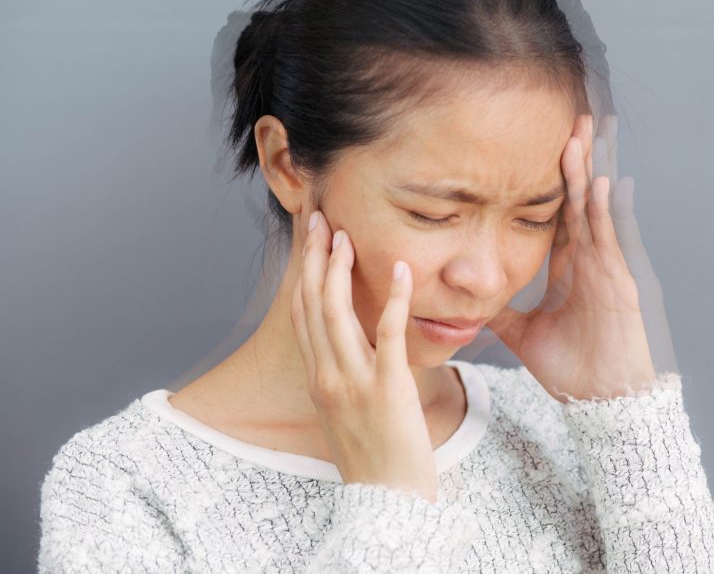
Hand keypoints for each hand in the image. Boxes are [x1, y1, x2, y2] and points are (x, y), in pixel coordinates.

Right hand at [291, 210, 438, 502]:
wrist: (386, 503)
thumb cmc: (374, 459)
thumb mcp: (346, 414)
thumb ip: (345, 378)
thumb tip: (355, 349)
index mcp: (318, 380)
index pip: (303, 315)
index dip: (304, 274)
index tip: (311, 240)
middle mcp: (327, 377)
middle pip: (313, 306)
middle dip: (315, 259)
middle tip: (322, 220)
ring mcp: (354, 383)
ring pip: (338, 314)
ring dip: (340, 270)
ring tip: (346, 235)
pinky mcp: (388, 390)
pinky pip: (389, 336)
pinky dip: (393, 299)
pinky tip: (401, 271)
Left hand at [486, 114, 657, 402]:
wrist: (603, 402)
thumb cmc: (572, 370)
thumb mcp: (524, 335)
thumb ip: (501, 312)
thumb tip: (470, 300)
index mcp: (570, 269)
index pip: (559, 214)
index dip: (553, 181)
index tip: (544, 146)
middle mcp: (590, 261)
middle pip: (580, 200)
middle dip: (576, 161)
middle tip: (571, 118)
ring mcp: (606, 269)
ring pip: (595, 210)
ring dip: (589, 173)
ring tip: (582, 135)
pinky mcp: (619, 284)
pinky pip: (610, 240)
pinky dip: (607, 211)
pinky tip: (603, 182)